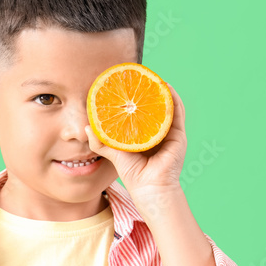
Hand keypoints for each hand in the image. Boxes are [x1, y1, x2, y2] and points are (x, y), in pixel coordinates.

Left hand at [85, 81, 186, 199]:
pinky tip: (165, 87)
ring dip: (161, 92)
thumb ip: (101, 141)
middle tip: (138, 78)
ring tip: (152, 78)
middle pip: (153, 108)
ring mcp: (169, 133)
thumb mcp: (114, 154)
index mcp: (144, 136)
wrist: (149, 188)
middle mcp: (157, 133)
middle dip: (147, 94)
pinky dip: (173, 98)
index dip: (134, 101)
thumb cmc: (133, 174)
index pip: (140, 114)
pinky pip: (177, 112)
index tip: (126, 86)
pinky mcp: (178, 135)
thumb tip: (87, 127)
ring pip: (166, 107)